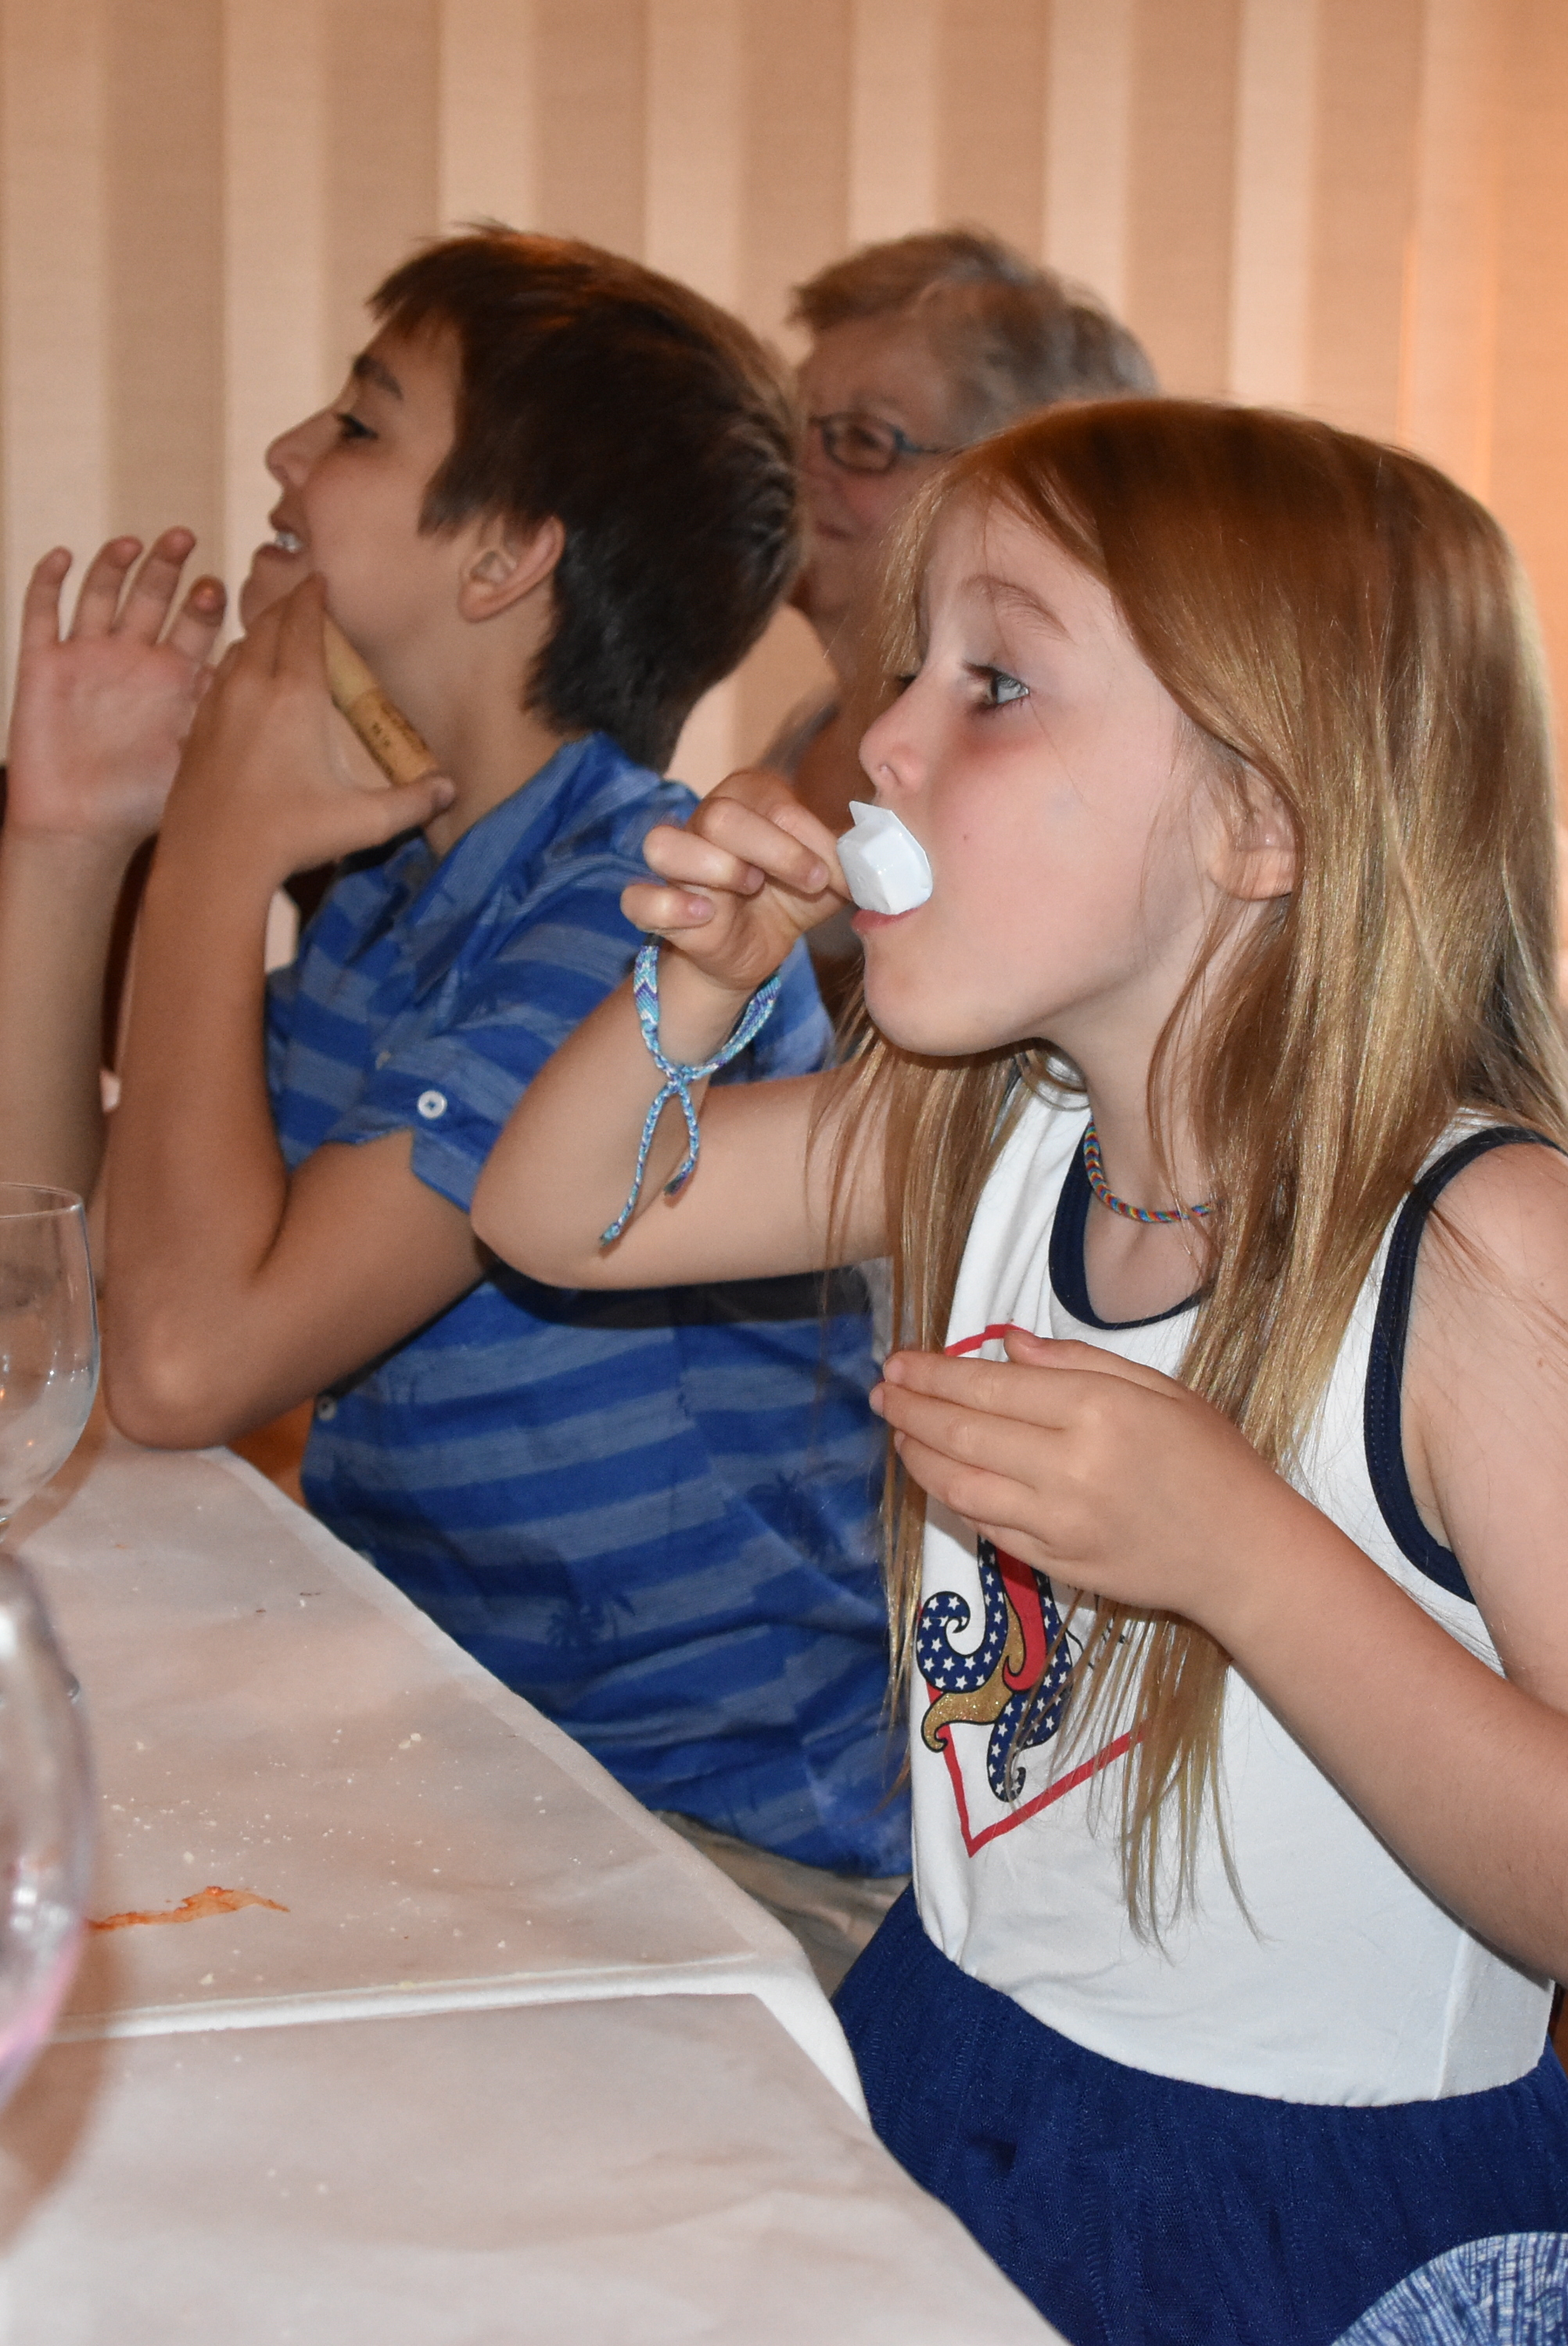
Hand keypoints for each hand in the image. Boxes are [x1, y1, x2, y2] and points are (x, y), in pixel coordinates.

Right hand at [5, 532, 226, 852]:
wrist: (80, 830)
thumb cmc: (144, 806)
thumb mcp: (195, 756)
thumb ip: (227, 721)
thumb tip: (292, 702)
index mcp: (175, 678)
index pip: (198, 624)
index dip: (209, 601)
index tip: (226, 583)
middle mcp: (134, 659)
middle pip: (153, 595)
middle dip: (168, 566)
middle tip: (186, 538)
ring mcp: (88, 657)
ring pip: (101, 593)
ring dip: (115, 564)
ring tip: (136, 543)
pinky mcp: (43, 665)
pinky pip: (43, 612)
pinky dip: (49, 581)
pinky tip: (64, 555)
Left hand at [160, 577, 453, 887]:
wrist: (211, 862)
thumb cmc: (290, 836)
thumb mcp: (362, 822)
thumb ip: (411, 803)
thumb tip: (451, 789)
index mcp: (295, 696)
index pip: (303, 625)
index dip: (311, 597)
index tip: (319, 580)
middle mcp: (252, 687)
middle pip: (266, 626)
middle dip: (285, 606)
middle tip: (301, 599)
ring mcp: (217, 705)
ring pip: (237, 649)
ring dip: (257, 635)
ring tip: (274, 636)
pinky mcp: (195, 729)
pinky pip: (216, 679)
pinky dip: (235, 667)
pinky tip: (244, 684)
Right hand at [624, 767, 847, 1005]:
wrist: (756, 950)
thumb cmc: (791, 899)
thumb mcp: (830, 878)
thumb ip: (851, 860)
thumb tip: (883, 854)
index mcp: (749, 799)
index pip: (773, 803)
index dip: (810, 841)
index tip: (836, 876)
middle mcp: (705, 820)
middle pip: (720, 816)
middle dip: (774, 851)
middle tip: (809, 882)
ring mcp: (675, 863)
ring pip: (663, 843)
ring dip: (714, 868)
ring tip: (749, 890)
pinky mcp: (656, 906)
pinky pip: (636, 898)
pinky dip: (666, 905)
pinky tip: (704, 916)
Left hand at [871, 1327, 1296, 1635]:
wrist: (1244, 1553)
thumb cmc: (1211, 1460)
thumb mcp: (1159, 1389)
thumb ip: (1078, 1362)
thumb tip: (1005, 1344)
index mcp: (1096, 1411)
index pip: (988, 1387)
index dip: (933, 1373)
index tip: (899, 1361)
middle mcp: (1069, 1466)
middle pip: (963, 1432)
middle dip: (910, 1408)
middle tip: (880, 1389)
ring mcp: (1058, 1522)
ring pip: (960, 1485)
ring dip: (917, 1455)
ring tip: (897, 1430)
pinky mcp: (1054, 1563)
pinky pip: (985, 1526)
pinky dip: (951, 1497)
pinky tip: (937, 1475)